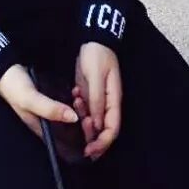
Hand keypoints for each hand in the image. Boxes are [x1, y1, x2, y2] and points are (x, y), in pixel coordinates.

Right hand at [0, 63, 79, 142]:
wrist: (4, 66)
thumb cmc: (15, 87)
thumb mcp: (31, 100)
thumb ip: (50, 109)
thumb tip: (74, 118)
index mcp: (41, 129)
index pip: (63, 143)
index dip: (77, 141)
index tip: (88, 131)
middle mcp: (46, 121)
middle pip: (68, 129)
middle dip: (80, 123)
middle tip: (87, 112)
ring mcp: (48, 109)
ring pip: (68, 115)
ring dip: (77, 109)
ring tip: (81, 99)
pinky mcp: (51, 97)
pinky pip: (66, 102)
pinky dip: (73, 99)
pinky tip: (77, 91)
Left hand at [73, 42, 121, 160]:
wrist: (92, 38)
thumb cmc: (96, 55)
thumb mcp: (95, 77)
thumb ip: (96, 101)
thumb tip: (97, 125)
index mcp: (113, 100)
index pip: (112, 129)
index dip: (102, 142)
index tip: (89, 150)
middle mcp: (108, 103)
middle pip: (103, 129)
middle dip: (91, 137)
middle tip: (77, 137)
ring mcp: (98, 99)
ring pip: (92, 120)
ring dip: (83, 118)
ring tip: (76, 99)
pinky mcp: (89, 94)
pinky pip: (85, 109)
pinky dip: (78, 107)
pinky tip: (74, 94)